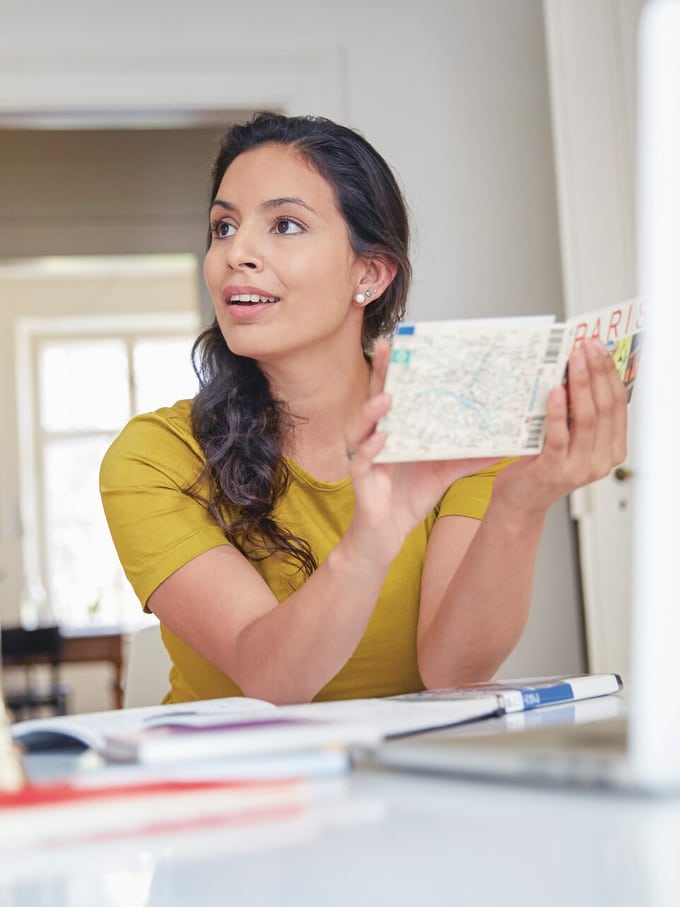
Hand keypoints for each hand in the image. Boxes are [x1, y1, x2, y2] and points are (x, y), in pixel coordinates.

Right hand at [343, 339, 500, 561]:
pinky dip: (371, 448)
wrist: (387, 536)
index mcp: (395, 430)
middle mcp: (375, 437)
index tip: (403, 342)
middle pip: (374, 398)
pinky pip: (362, 459)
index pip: (394, 393)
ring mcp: (364, 456)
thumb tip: (503, 445)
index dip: (396, 368)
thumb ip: (469, 457)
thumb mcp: (445, 473)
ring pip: (360, 426)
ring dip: (372, 410)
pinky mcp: (360, 478)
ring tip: (387, 398)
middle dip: (381, 373)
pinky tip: (381, 439)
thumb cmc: (408, 499)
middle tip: (388, 348)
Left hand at [493, 337, 627, 514]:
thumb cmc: (542, 465)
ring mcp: (578, 467)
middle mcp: (600, 460)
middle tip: (586, 347)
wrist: (520, 501)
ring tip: (573, 361)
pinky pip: (559, 436)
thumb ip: (579, 414)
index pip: (619, 405)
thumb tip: (579, 368)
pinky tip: (555, 391)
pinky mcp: (553, 470)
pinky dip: (558, 411)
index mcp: (611, 450)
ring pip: (587, 419)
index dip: (610, 374)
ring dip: (580, 385)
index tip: (600, 348)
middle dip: (597, 372)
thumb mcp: (570, 438)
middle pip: (605, 408)